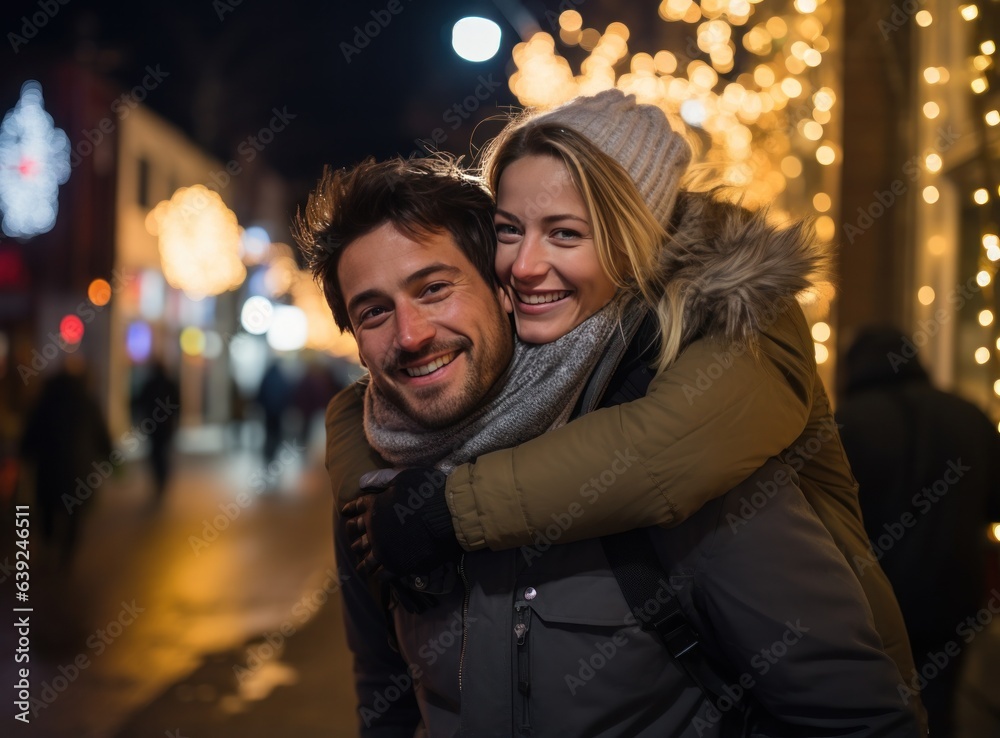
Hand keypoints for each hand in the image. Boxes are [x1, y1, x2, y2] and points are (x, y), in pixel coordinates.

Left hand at [341, 466, 460, 576]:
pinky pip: (382, 574)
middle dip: (355, 541)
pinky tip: (379, 576)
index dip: (350, 511)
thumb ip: (382, 479)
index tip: (345, 514)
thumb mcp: (402, 478)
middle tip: (355, 545)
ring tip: (362, 568)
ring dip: (363, 564)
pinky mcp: (396, 565)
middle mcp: (374, 530)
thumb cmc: (427, 492)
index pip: (356, 509)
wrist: (447, 515)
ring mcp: (384, 550)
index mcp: (374, 507)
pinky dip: (379, 575)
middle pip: (358, 538)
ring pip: (367, 561)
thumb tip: (362, 481)